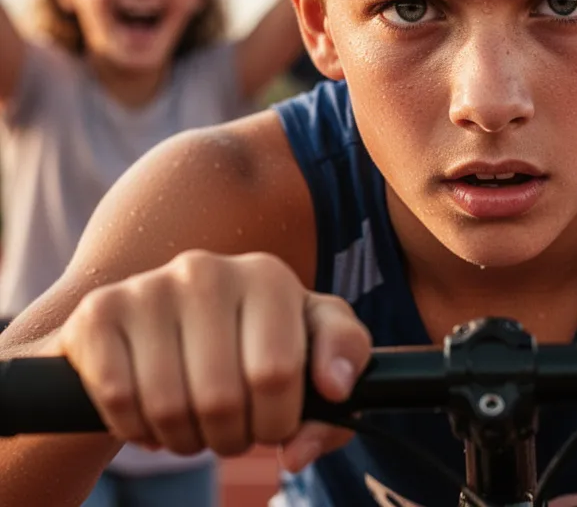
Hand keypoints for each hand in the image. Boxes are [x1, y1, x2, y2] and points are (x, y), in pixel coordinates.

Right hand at [58, 251, 371, 471]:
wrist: (160, 337)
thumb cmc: (252, 351)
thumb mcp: (311, 355)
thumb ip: (344, 376)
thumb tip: (324, 410)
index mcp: (268, 277)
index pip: (277, 373)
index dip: (276, 421)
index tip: (274, 425)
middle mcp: (208, 270)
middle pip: (222, 397)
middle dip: (231, 437)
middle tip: (231, 432)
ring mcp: (149, 287)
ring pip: (168, 405)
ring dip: (185, 439)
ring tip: (194, 426)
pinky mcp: (98, 313)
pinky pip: (119, 400)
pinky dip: (137, 429)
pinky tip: (151, 415)